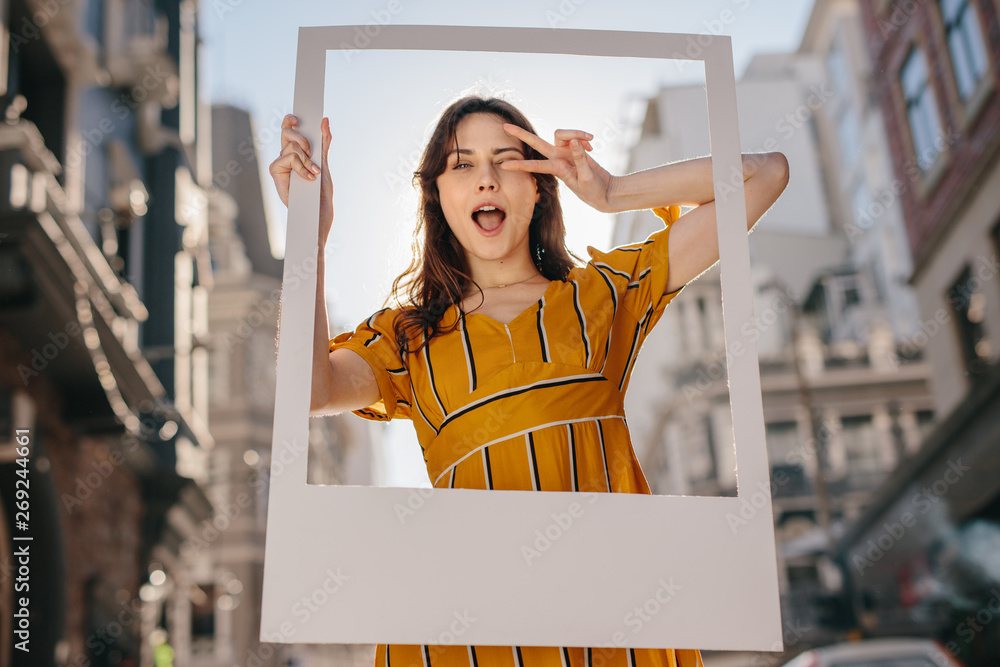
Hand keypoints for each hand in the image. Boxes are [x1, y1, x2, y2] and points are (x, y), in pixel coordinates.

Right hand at [269, 115, 332, 241]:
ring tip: (314, 173)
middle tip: (311, 152)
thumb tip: (324, 119)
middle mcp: (286, 156)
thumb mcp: (324, 163)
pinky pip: (288, 158)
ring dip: (306, 159)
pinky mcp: (276, 171)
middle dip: (303, 139)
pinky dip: (300, 166)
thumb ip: (324, 142)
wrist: (317, 213)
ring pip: (292, 146)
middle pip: (288, 132)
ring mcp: (281, 164)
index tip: (298, 116)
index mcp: (298, 152)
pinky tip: (308, 177)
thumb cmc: (321, 192)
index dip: (291, 120)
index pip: (290, 129)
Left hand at [499, 123, 617, 212]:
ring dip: (576, 133)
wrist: (605, 191)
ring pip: (562, 133)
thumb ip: (580, 158)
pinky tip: (592, 146)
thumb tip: (574, 141)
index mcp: (558, 169)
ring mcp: (565, 152)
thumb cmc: (594, 190)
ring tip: (591, 142)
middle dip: (521, 135)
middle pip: (536, 142)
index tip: (503, 166)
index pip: (535, 165)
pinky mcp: (574, 148)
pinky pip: (576, 135)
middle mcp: (557, 158)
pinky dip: (584, 138)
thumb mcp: (587, 177)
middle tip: (504, 127)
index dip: (519, 165)